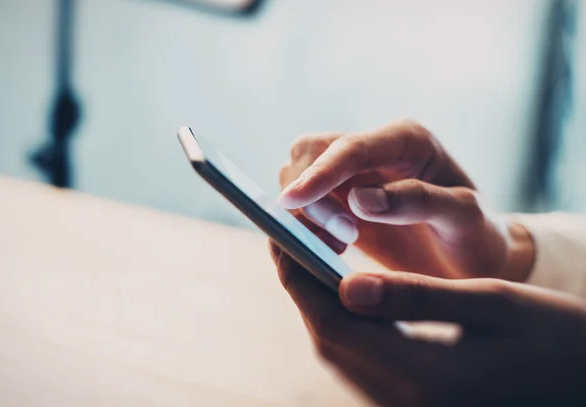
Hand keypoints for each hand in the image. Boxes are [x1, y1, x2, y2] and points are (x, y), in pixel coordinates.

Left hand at [270, 242, 585, 406]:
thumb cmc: (561, 341)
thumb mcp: (492, 304)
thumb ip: (413, 296)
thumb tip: (345, 285)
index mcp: (421, 379)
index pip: (331, 322)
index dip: (297, 273)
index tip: (278, 229)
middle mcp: (401, 404)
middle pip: (328, 339)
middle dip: (301, 284)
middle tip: (290, 234)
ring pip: (341, 353)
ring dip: (320, 303)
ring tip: (314, 254)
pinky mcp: (412, 405)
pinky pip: (362, 362)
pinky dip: (346, 323)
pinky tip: (350, 293)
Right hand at [278, 121, 533, 280]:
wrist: (470, 256)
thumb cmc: (475, 236)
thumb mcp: (464, 219)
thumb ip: (419, 202)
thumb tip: (359, 199)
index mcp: (407, 141)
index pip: (351, 147)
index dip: (320, 173)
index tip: (292, 201)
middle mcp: (375, 148)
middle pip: (311, 151)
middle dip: (312, 194)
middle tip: (346, 236)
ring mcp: (353, 172)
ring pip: (298, 173)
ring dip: (306, 211)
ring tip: (340, 245)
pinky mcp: (340, 197)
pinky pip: (303, 203)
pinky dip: (305, 225)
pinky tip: (331, 248)